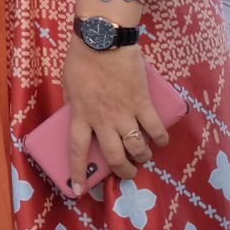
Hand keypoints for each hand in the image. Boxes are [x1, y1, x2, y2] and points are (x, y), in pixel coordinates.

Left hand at [61, 38, 168, 191]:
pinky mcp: (143, 103)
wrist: (103, 39)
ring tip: (144, 156)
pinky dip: (161, 139)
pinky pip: (156, 129)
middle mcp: (102, 119)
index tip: (77, 190)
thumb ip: (74, 103)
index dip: (77, 173)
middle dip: (122, 170)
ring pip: (137, 147)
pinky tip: (161, 141)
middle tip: (127, 172)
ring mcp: (124, 113)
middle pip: (113, 156)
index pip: (76, 150)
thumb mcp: (68, 84)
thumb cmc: (82, 58)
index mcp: (80, 114)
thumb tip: (77, 115)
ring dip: (143, 157)